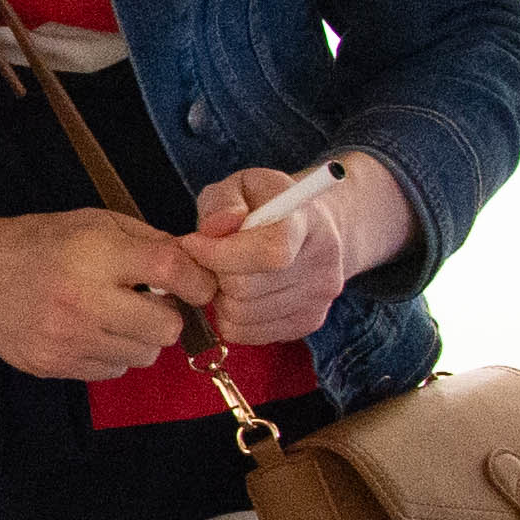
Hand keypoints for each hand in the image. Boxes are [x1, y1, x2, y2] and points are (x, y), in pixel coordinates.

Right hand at [0, 210, 193, 382]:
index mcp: (94, 255)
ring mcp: (66, 339)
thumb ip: (148, 241)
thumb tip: (197, 264)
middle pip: (165, 328)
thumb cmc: (42, 243)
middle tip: (150, 304)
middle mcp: (81, 300)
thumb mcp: (95, 222)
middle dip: (166, 317)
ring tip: (115, 318)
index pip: (170, 272)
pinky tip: (91, 332)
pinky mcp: (54, 366)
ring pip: (142, 356)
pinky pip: (112, 372)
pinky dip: (111, 354)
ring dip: (139, 339)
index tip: (198, 285)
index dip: (197, 281)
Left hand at [174, 157, 399, 348]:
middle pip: (246, 289)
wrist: (311, 228)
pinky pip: (246, 334)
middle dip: (214, 274)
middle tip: (208, 258)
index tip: (195, 241)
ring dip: (219, 298)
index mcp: (308, 222)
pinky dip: (229, 317)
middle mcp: (323, 264)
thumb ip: (223, 200)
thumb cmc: (266, 204)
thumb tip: (215, 228)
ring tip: (225, 273)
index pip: (270, 252)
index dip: (221, 253)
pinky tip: (236, 293)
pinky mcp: (308, 323)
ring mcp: (319, 298)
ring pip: (241, 316)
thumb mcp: (241, 185)